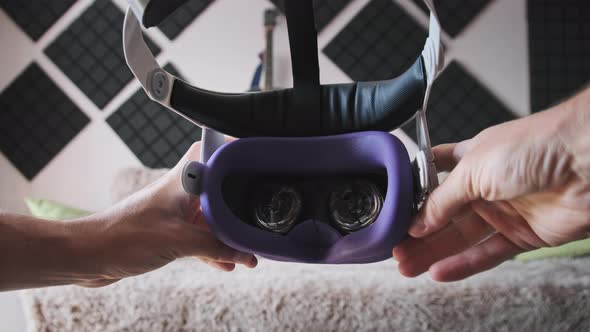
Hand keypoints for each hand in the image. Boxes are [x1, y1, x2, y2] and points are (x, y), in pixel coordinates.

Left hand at [74, 142, 256, 286]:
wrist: (91, 255)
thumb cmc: (124, 237)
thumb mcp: (179, 240)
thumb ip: (217, 246)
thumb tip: (247, 255)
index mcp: (184, 179)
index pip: (214, 150)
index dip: (237, 151)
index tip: (259, 160)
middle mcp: (181, 190)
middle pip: (220, 186)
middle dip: (239, 201)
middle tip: (259, 211)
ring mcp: (176, 210)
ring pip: (212, 214)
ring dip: (228, 230)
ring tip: (248, 246)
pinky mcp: (170, 230)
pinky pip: (200, 235)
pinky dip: (214, 247)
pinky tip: (228, 262)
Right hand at [393, 102, 589, 281]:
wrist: (586, 160)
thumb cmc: (534, 146)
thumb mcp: (472, 168)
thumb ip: (442, 199)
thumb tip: (417, 221)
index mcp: (470, 159)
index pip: (434, 177)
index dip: (413, 194)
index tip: (394, 212)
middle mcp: (485, 186)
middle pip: (443, 214)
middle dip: (418, 232)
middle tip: (394, 249)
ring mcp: (503, 211)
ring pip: (460, 238)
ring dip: (433, 252)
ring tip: (406, 266)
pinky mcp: (523, 235)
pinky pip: (487, 254)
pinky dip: (463, 264)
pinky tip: (439, 271)